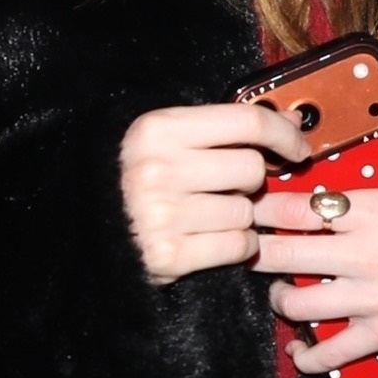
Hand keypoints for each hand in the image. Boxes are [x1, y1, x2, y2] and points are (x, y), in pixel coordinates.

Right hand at [120, 99, 306, 283]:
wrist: (81, 229)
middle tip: (225, 188)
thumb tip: (290, 124)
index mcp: (157, 130)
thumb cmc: (129, 178)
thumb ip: (222, 129)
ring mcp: (162, 214)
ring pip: (246, 212)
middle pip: (251, 169)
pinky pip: (238, 246)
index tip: (297, 147)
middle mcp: (158, 169)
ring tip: (207, 215)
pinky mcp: (168, 255)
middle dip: (248, 182)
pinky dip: (234, 246)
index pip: (246, 122)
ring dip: (239, 217)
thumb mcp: (163, 137)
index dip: (283, 133)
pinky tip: (208, 239)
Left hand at [251, 72, 377, 375]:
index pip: (293, 206)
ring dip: (280, 298)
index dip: (262, 205)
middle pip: (278, 254)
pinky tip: (302, 351)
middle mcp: (362, 253)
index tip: (252, 201)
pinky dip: (310, 356)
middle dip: (256, 250)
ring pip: (295, 303)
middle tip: (253, 246)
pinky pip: (333, 352)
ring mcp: (370, 297)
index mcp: (373, 210)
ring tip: (284, 290)